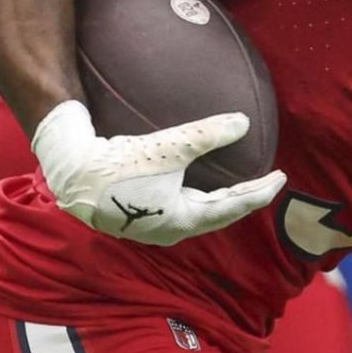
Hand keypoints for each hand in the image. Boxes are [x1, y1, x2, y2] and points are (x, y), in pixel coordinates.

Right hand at [31, 100, 287, 246]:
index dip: (260, 192)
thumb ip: (208, 134)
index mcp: (183, 221)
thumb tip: (243, 122)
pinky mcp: (136, 216)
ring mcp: (151, 226)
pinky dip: (196, 196)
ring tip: (235, 184)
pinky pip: (178, 207)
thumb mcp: (169, 146)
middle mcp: (169, 231)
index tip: (281, 179)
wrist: (70, 172)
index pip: (233, 207)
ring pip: (197, 213)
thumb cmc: (119, 164)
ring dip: (218, 199)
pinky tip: (194, 182)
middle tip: (265, 182)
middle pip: (217, 215)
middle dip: (242, 198)